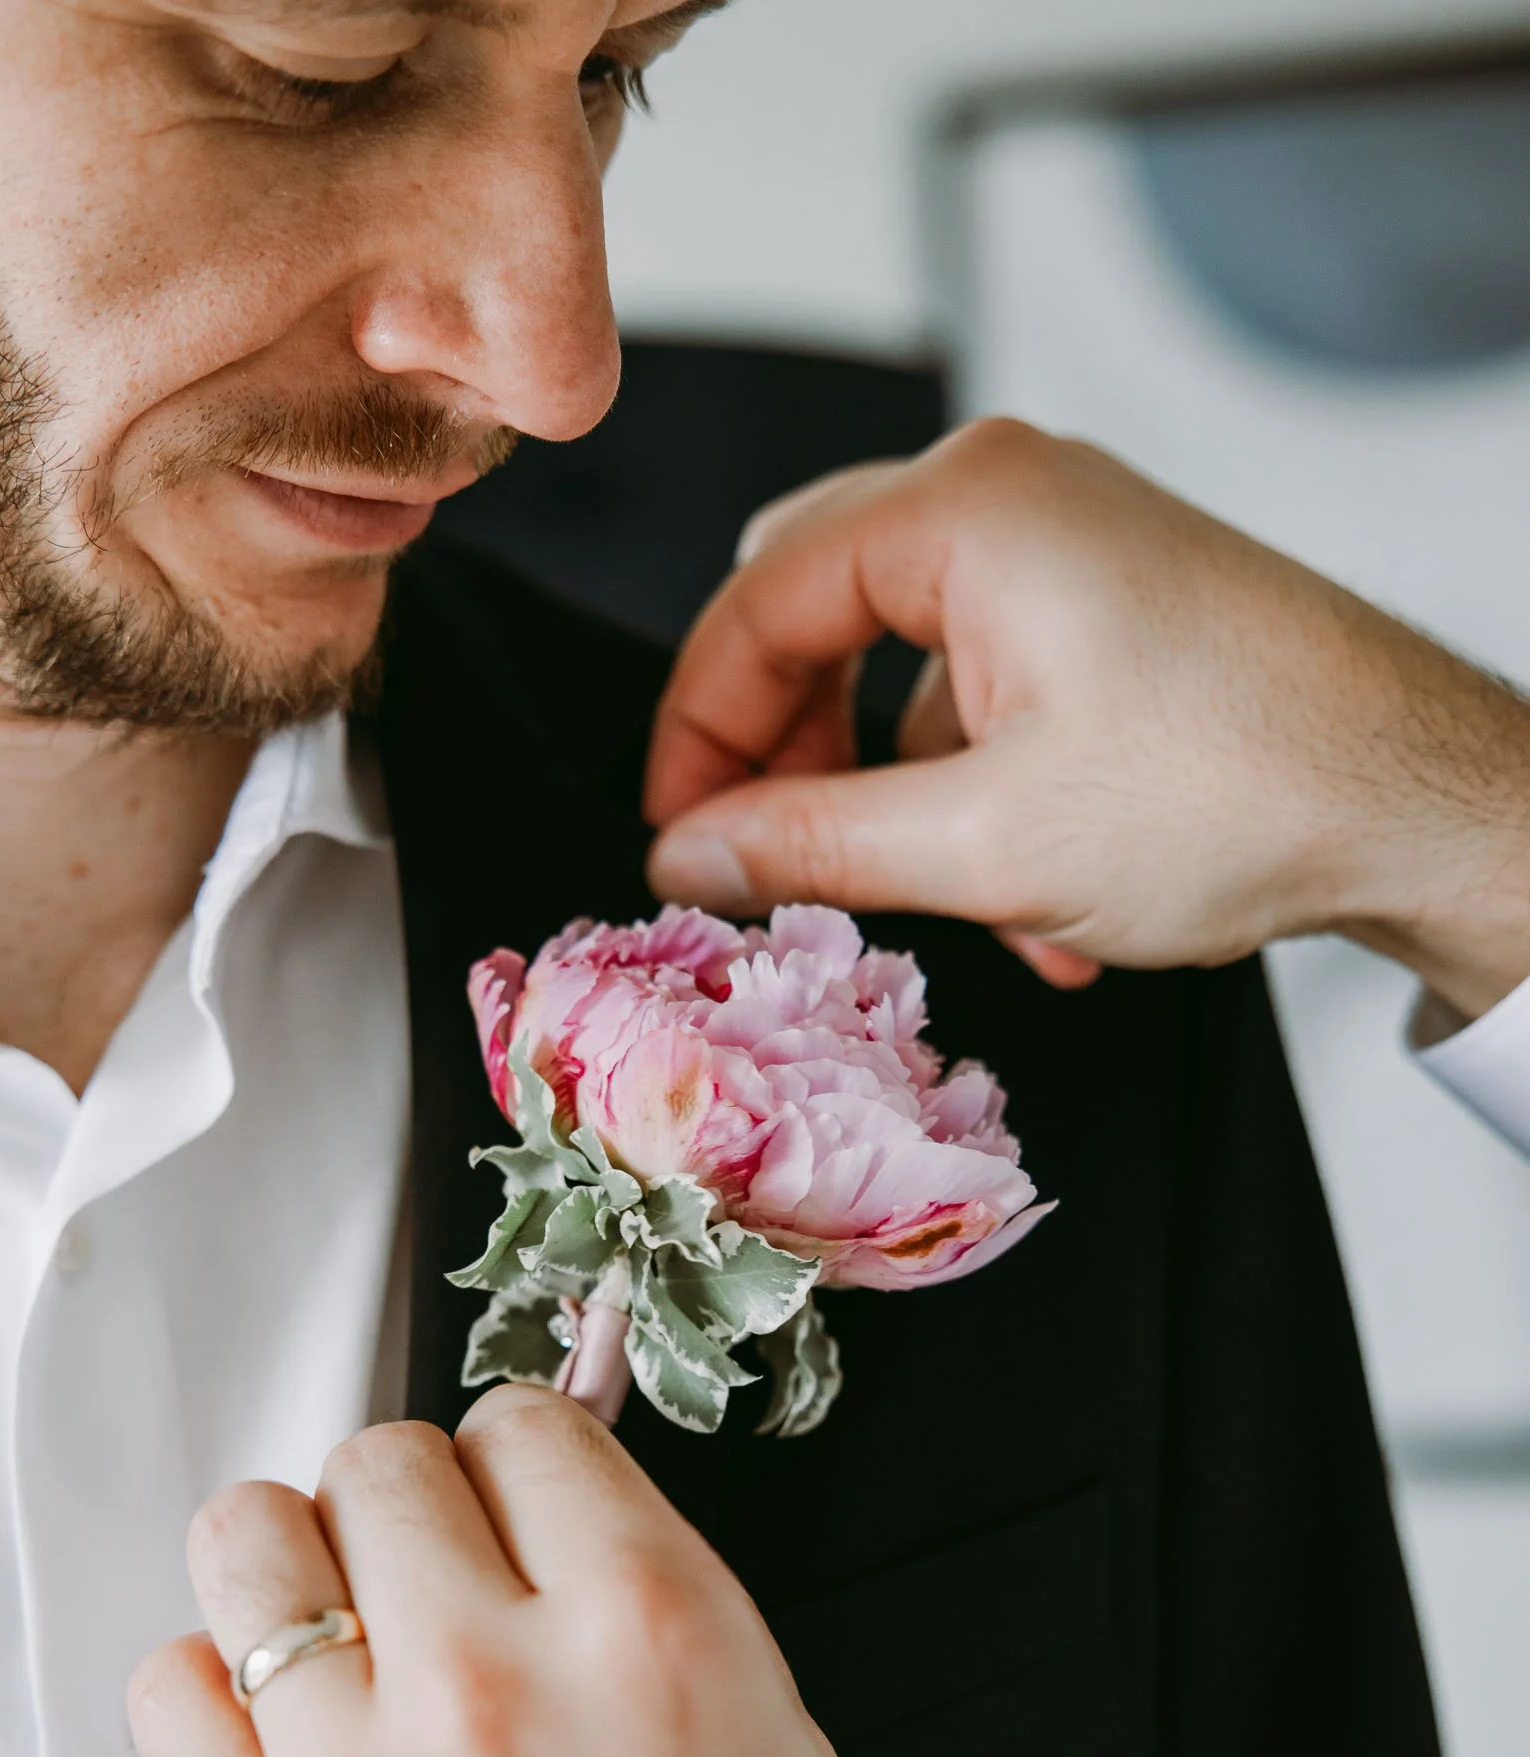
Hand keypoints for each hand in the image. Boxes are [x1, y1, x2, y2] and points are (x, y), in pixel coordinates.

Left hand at [128, 1390, 960, 1756]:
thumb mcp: (781, 1753)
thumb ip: (652, 1610)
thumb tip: (557, 1514)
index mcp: (652, 1635)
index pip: (524, 1426)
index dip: (522, 1460)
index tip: (514, 1501)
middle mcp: (498, 1687)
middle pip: (377, 1463)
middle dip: (414, 1505)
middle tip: (436, 1578)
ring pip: (250, 1541)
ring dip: (297, 1564)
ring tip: (337, 1629)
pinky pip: (169, 1696)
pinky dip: (212, 1689)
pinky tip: (279, 1733)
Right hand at [644, 421, 1529, 1023]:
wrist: (1424, 802)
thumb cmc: (1240, 791)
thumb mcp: (985, 844)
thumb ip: (807, 845)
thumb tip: (685, 858)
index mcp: (964, 510)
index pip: (755, 603)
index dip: (696, 734)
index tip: (675, 842)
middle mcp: (1014, 495)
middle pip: (818, 614)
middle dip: (796, 761)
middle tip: (775, 865)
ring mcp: (1071, 543)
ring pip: (907, 668)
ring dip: (906, 804)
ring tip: (962, 919)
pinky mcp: (1116, 601)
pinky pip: (991, 687)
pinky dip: (984, 795)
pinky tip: (1044, 906)